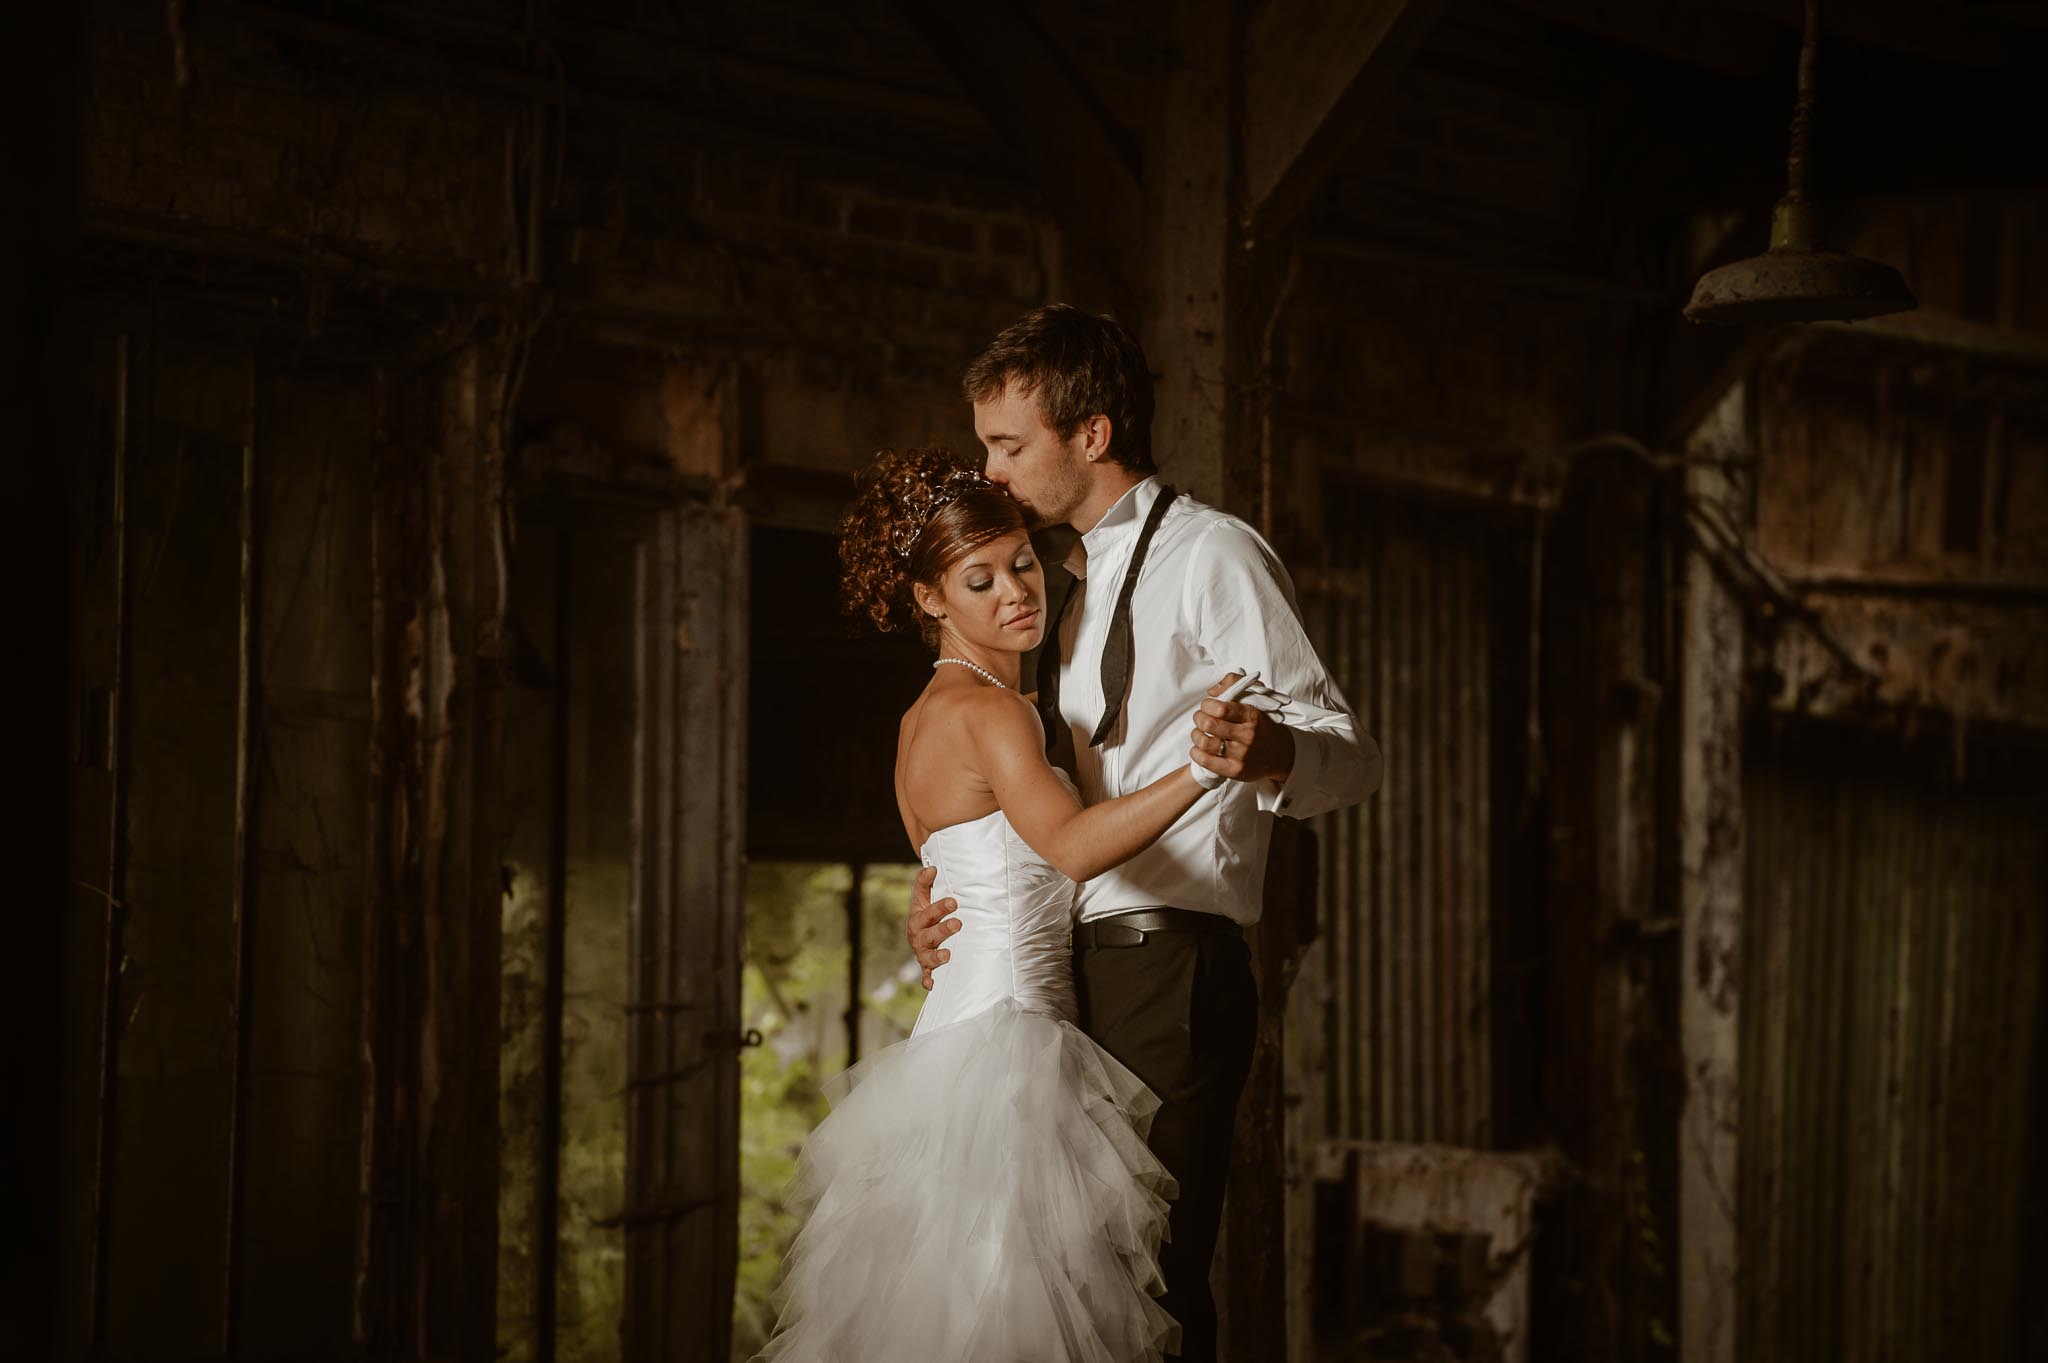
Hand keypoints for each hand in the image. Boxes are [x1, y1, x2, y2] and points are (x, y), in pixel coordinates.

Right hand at [906, 865, 960, 990]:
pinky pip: (926, 976)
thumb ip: (924, 883)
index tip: (954, 901)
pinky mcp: (926, 968)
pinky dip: (928, 980)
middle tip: (958, 923)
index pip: (928, 912)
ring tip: (948, 954)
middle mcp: (918, 937)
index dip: (940, 907)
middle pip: (929, 934)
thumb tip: (931, 868)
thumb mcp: (922, 898)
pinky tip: (933, 984)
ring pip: (928, 956)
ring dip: (937, 956)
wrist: (919, 934)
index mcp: (918, 918)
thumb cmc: (926, 914)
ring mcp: (922, 953)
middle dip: (943, 929)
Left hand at [1189, 672, 1295, 784]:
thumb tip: (1212, 692)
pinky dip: (1196, 752)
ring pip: (1204, 742)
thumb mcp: (1255, 698)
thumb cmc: (1261, 725)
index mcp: (1252, 716)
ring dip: (1196, 734)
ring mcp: (1241, 755)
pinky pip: (1205, 761)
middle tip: (1201, 718)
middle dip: (1199, 717)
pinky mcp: (1234, 771)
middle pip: (1209, 724)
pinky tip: (1199, 747)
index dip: (1207, 705)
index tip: (1208, 705)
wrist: (1279, 755)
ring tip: (1200, 732)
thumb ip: (1233, 683)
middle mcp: (1247, 736)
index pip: (1221, 708)